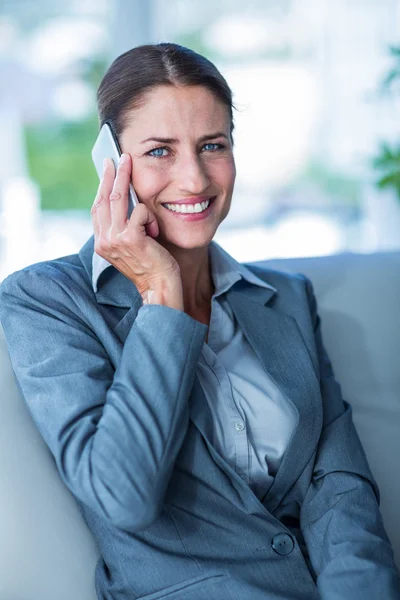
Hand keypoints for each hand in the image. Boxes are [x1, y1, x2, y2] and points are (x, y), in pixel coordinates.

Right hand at [91, 154, 183, 308]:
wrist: (159, 287)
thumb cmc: (150, 266)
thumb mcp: (131, 246)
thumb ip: (123, 228)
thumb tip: (125, 200)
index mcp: (101, 243)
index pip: (97, 208)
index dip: (102, 187)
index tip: (108, 170)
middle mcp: (104, 241)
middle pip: (104, 198)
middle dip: (112, 174)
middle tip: (118, 157)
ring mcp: (115, 240)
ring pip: (118, 198)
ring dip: (125, 177)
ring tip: (129, 162)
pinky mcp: (131, 239)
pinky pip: (140, 212)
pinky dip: (150, 216)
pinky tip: (156, 231)